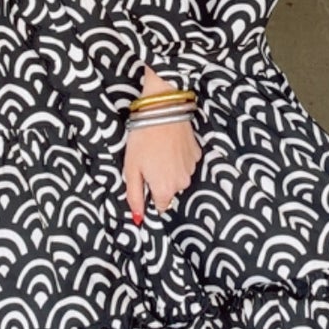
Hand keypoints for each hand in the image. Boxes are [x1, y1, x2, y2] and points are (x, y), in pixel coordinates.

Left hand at [124, 67, 201, 222]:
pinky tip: (170, 144)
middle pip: (170, 190)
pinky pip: (186, 163)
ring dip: (169, 168)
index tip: (145, 179)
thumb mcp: (131, 169)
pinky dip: (178, 157)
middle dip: (160, 181)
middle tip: (149, 161)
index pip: (160, 205)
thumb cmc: (143, 139)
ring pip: (179, 176)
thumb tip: (138, 217)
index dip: (150, 193)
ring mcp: (191, 168)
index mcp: (164, 189)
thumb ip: (135, 196)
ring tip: (159, 150)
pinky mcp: (197, 154)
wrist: (163, 111)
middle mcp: (181, 183)